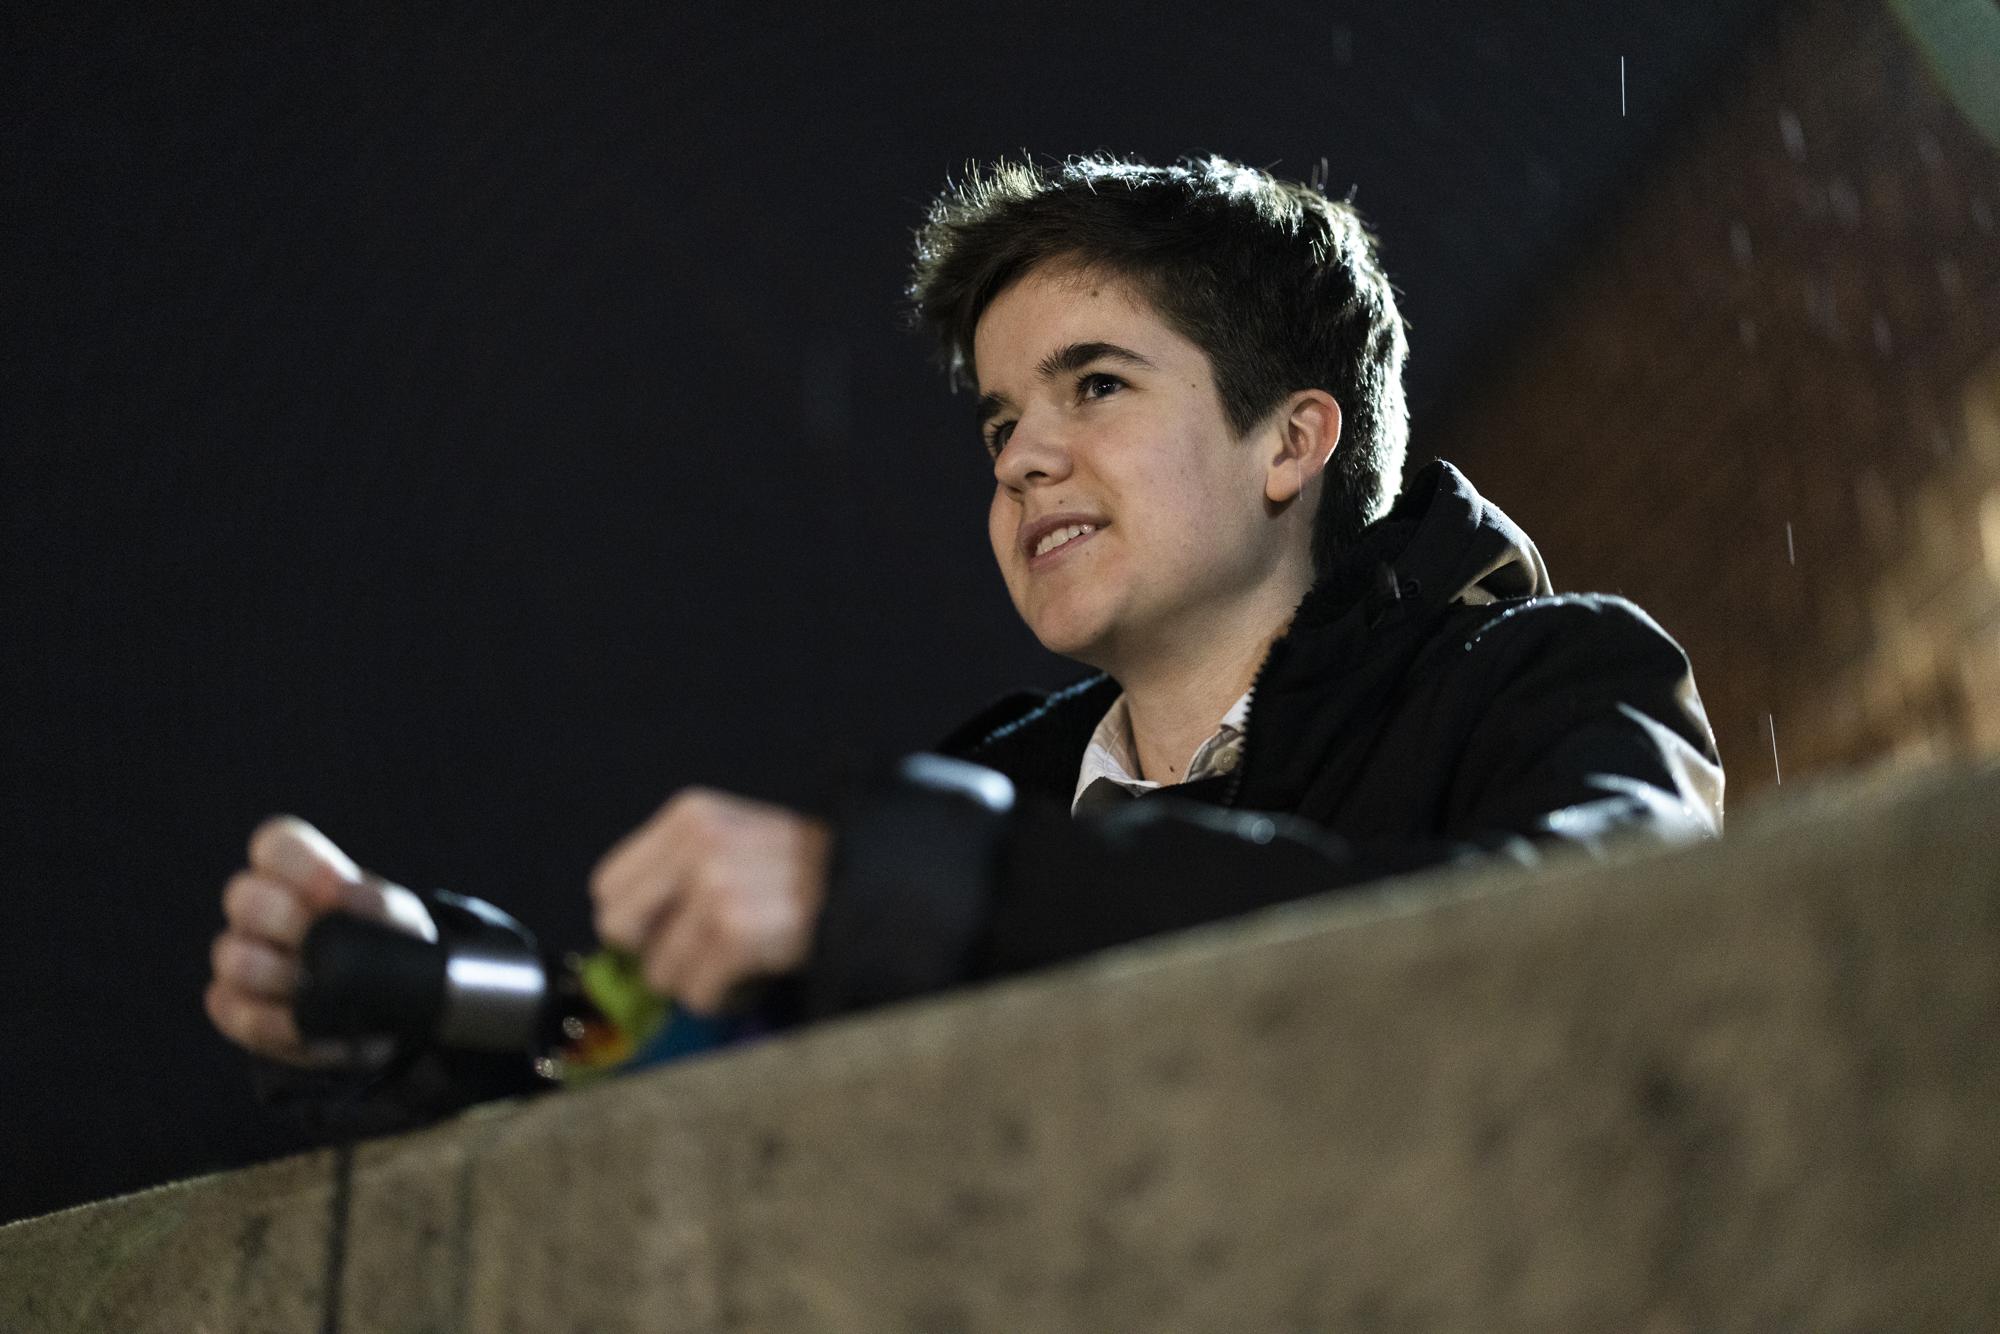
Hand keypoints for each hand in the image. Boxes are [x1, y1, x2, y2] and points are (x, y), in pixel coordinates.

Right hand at [204, 815, 415, 1067]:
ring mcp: (239, 956)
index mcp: (300, 873)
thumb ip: (377, 904)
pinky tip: (318, 1030)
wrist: (391, 1005)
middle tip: (326, 946)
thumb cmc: (389, 944)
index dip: (302, 866)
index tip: (337, 891)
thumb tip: (348, 900)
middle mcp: (258, 909)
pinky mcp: (233, 1005)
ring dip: (283, 977)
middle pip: (242, 896)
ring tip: (326, 993)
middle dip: (289, 921)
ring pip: (233, 956)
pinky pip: (234, 1012)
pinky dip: (280, 1026)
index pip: (275, 844)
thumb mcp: (398, 921)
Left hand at [590, 788, 831, 1014]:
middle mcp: (698, 846)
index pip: (607, 886)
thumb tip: (616, 932)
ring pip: (659, 970)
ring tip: (732, 959)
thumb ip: (672, 868)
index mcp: (689, 816)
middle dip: (652, 949)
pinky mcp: (738, 933)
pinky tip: (745, 975)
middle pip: (619, 929)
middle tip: (692, 948)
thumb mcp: (729, 837)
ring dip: (694, 978)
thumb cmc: (793, 870)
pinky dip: (719, 996)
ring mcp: (717, 889)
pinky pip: (696, 993)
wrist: (864, 883)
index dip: (634, 917)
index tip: (668, 925)